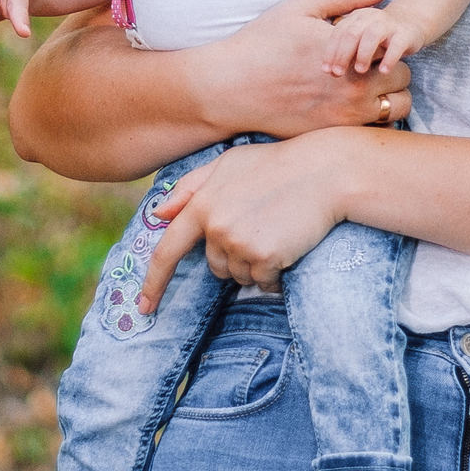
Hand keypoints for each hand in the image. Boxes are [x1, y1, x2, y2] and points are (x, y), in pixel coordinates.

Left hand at [138, 133, 354, 308]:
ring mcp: (240, 243)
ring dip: (256, 265)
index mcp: (201, 204)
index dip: (154, 282)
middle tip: (262, 227)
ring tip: (277, 232)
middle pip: (215, 266)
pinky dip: (275, 274)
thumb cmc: (277, 165)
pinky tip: (289, 247)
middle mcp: (215, 227)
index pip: (167, 251)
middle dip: (234, 257)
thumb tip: (159, 214)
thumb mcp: (228, 164)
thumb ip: (190, 188)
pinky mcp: (265, 257)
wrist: (325, 172)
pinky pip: (263, 283)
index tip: (144, 306)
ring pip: (240, 276)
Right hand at [201, 0, 412, 133]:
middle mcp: (353, 89)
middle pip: (404, 83)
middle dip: (394, 71)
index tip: (372, 42)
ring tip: (364, 86)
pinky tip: (346, 104)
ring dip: (387, 97)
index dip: (390, 44)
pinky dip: (368, 118)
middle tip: (371, 64)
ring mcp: (345, 118)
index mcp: (351, 53)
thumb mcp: (301, 7)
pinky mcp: (332, 136)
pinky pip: (372, 130)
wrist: (229, 87)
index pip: (398, 50)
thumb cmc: (263, 43)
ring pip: (395, 110)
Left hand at [322, 7, 428, 77]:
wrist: (410, 24)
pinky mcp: (405, 34)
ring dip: (364, 54)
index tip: (326, 70)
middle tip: (337, 73)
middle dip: (342, 54)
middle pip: (352, 33)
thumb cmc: (377, 37)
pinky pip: (397, 45)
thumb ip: (345, 51)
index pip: (338, 33)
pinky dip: (390, 58)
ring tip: (360, 71)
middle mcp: (370, 17)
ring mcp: (388, 25)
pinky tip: (383, 71)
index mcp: (355, 18)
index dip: (331, 51)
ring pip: (372, 35)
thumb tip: (330, 72)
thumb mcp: (359, 39)